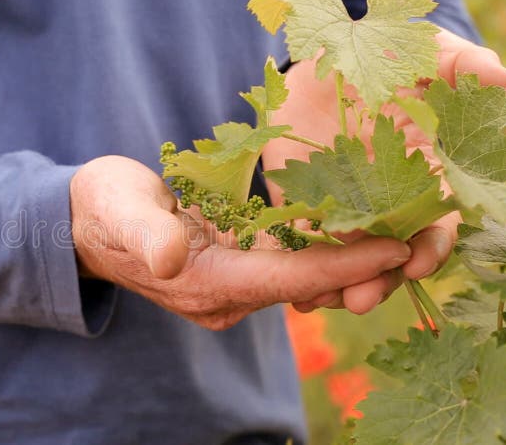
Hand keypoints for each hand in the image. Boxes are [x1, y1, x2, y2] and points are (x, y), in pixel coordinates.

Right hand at [70, 155, 411, 329]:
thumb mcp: (117, 210)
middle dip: (359, 266)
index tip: (397, 247)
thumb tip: (171, 259)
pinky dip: (319, 248)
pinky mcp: (232, 271)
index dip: (342, 265)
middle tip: (419, 233)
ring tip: (399, 226)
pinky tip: (351, 224)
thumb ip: (145, 235)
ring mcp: (229, 287)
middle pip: (305, 285)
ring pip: (301, 277)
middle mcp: (224, 296)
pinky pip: (286, 265)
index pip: (287, 279)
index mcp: (204, 283)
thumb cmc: (102, 209)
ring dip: (346, 257)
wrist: (86, 224)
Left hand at [261, 28, 505, 312]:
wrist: (321, 65)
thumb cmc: (386, 58)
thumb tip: (502, 86)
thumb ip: (463, 67)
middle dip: (379, 279)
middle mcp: (388, 203)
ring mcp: (346, 208)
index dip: (431, 246)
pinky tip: (293, 290)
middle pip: (389, 253)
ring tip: (321, 300)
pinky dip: (300, 268)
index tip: (418, 263)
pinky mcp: (306, 207)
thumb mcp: (425, 54)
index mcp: (426, 177)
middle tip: (361, 299)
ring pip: (347, 258)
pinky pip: (303, 244)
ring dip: (338, 284)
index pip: (436, 222)